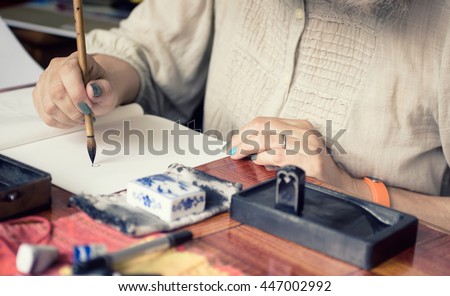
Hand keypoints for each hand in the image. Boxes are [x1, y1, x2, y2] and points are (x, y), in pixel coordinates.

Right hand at [33, 52, 118, 127]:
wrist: (95, 91)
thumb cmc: (101, 88)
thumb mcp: (110, 89)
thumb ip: (104, 89)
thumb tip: (92, 89)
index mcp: (74, 60)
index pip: (68, 72)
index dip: (77, 93)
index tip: (88, 107)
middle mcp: (55, 68)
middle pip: (56, 92)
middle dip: (74, 110)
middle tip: (87, 115)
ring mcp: (44, 82)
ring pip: (49, 106)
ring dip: (68, 119)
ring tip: (81, 118)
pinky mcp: (39, 96)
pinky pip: (46, 115)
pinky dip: (61, 123)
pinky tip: (72, 120)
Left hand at [229, 117, 355, 190]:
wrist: (342, 183)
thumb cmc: (316, 168)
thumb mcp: (296, 150)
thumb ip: (275, 145)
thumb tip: (248, 149)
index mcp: (300, 126)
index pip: (265, 121)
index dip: (245, 131)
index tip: (235, 141)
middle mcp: (304, 131)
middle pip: (263, 126)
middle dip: (242, 138)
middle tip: (232, 150)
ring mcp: (308, 145)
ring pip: (268, 138)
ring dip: (248, 147)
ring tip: (239, 155)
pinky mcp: (311, 161)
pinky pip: (279, 155)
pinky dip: (264, 159)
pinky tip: (259, 162)